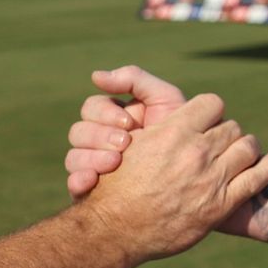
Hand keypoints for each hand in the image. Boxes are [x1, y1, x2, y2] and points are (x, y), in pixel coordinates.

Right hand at [66, 67, 186, 196]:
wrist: (194, 181)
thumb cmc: (185, 135)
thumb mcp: (166, 100)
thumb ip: (135, 80)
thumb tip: (95, 76)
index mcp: (115, 118)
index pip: (91, 108)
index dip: (105, 113)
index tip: (129, 124)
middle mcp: (101, 142)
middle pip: (78, 131)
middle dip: (100, 136)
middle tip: (125, 143)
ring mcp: (96, 167)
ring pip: (73, 157)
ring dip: (92, 157)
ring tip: (115, 163)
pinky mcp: (94, 191)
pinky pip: (74, 184)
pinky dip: (79, 180)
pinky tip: (92, 180)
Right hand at [79, 91, 267, 262]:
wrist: (115, 229)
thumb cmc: (115, 187)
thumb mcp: (129, 145)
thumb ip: (155, 127)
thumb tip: (166, 112)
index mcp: (174, 131)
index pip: (212, 104)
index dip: (210, 111)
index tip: (207, 120)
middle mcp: (196, 152)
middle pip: (231, 126)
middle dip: (227, 132)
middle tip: (222, 142)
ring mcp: (212, 179)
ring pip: (248, 147)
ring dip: (247, 147)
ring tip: (244, 152)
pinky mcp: (221, 205)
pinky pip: (258, 178)